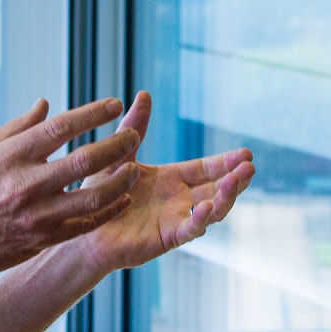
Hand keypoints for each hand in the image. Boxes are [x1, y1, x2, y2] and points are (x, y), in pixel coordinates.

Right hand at [0, 97, 142, 306]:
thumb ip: (16, 128)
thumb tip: (46, 104)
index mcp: (9, 157)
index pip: (60, 127)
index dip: (93, 113)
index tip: (115, 105)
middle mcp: (25, 184)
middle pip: (86, 160)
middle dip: (117, 144)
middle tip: (133, 135)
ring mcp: (37, 215)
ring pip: (94, 196)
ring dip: (121, 179)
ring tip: (133, 166)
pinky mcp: (44, 238)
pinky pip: (87, 223)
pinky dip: (109, 209)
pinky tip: (121, 197)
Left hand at [80, 91, 255, 274]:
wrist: (81, 229)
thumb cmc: (99, 194)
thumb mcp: (119, 155)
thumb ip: (134, 127)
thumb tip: (144, 93)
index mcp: (171, 179)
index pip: (206, 169)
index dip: (225, 162)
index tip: (246, 153)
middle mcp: (179, 200)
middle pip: (216, 189)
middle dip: (235, 178)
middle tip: (249, 165)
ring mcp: (176, 219)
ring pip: (211, 210)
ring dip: (225, 197)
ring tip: (235, 181)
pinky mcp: (166, 237)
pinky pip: (189, 230)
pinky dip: (199, 219)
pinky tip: (206, 208)